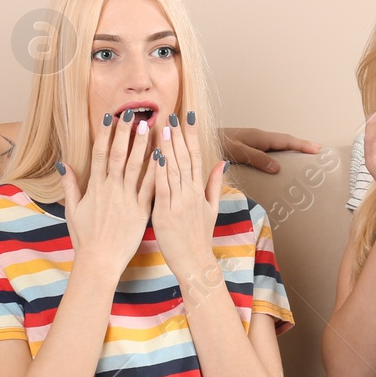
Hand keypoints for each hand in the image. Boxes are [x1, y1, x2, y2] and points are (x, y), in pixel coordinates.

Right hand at [60, 110, 156, 275]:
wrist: (99, 261)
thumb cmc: (85, 238)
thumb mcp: (72, 210)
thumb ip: (69, 185)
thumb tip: (63, 163)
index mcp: (95, 187)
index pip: (100, 154)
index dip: (106, 134)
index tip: (111, 117)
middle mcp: (111, 189)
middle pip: (120, 155)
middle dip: (126, 133)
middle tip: (134, 114)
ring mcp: (127, 199)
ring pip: (137, 166)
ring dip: (144, 144)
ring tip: (151, 125)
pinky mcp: (141, 211)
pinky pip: (150, 187)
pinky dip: (157, 170)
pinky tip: (164, 155)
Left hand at [152, 111, 225, 277]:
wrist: (195, 263)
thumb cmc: (199, 238)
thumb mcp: (211, 209)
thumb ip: (213, 184)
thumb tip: (221, 163)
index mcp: (198, 191)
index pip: (196, 156)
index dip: (191, 135)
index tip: (187, 117)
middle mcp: (190, 193)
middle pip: (184, 158)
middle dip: (177, 135)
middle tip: (171, 113)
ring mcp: (178, 203)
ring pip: (173, 169)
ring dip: (167, 147)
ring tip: (162, 126)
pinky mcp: (166, 214)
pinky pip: (162, 189)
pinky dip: (159, 172)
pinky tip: (154, 156)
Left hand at [219, 127, 320, 173]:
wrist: (198, 139)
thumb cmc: (215, 144)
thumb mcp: (236, 152)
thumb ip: (256, 158)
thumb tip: (278, 168)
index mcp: (258, 137)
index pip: (286, 140)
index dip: (302, 145)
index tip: (317, 149)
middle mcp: (258, 137)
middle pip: (285, 141)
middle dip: (301, 145)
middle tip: (317, 152)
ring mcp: (253, 142)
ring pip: (278, 144)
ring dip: (292, 149)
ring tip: (304, 157)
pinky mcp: (247, 147)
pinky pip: (269, 149)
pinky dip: (280, 153)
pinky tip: (280, 162)